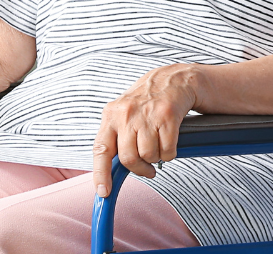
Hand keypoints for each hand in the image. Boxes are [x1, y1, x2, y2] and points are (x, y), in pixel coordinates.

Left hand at [92, 65, 196, 196]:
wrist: (172, 80)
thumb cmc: (146, 101)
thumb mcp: (123, 114)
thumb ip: (115, 138)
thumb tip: (109, 172)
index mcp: (111, 115)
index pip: (101, 150)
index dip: (100, 174)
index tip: (103, 192)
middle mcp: (126, 114)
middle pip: (128, 159)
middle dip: (139, 168)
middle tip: (147, 167)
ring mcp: (147, 115)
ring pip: (149, 156)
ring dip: (156, 158)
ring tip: (158, 142)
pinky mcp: (167, 116)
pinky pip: (167, 151)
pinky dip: (170, 153)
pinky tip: (168, 138)